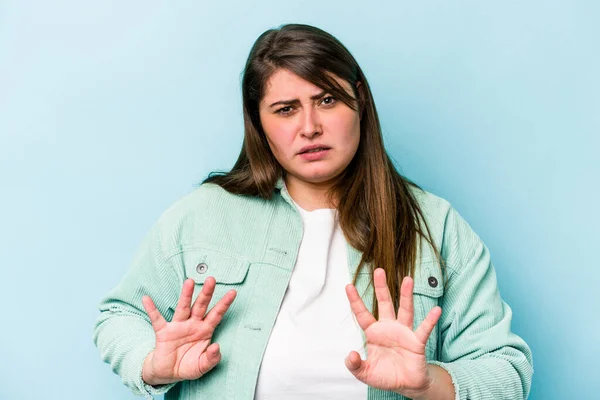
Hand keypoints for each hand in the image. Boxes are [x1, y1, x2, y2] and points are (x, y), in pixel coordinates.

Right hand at [141, 277, 236, 385]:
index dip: (224, 304)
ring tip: (190, 282)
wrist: (168, 373)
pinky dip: (152, 309)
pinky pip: (157, 319)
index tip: (233, 292)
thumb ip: (211, 359)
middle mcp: (192, 324)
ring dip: (186, 295)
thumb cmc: (188, 365)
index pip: (216, 315)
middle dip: (207, 293)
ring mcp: (178, 326)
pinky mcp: (163, 332)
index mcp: (204, 330)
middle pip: (201, 306)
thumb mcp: (202, 366)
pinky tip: (147, 299)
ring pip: (183, 308)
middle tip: (212, 280)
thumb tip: (217, 347)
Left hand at [345, 268, 441, 398]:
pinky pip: (424, 329)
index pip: (362, 314)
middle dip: (381, 287)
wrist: (406, 385)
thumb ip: (354, 364)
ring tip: (408, 280)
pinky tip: (436, 310)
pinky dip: (430, 320)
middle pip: (384, 303)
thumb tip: (351, 354)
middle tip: (378, 271)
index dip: (355, 301)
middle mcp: (388, 328)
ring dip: (406, 295)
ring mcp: (403, 333)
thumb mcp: (364, 372)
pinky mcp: (417, 342)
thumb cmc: (385, 375)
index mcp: (374, 333)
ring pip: (405, 310)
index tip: (348, 285)